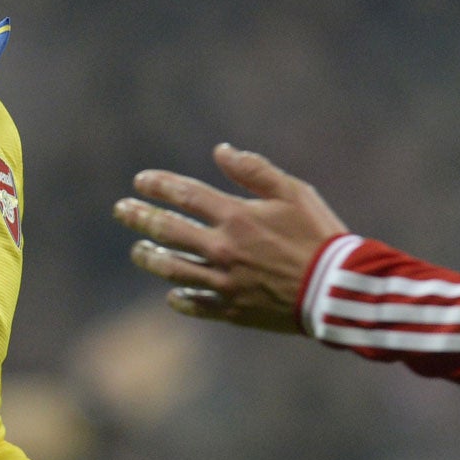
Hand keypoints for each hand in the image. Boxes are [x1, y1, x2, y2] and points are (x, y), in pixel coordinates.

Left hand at [113, 143, 346, 333]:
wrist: (338, 289)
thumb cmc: (319, 235)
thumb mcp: (294, 192)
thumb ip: (254, 170)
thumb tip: (220, 150)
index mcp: (236, 217)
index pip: (184, 195)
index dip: (159, 186)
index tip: (140, 181)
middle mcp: (222, 249)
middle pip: (168, 230)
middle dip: (140, 217)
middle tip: (121, 210)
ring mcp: (224, 282)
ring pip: (173, 269)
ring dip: (150, 257)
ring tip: (137, 250)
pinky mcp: (233, 309)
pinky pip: (197, 304)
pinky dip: (182, 299)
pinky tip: (172, 294)